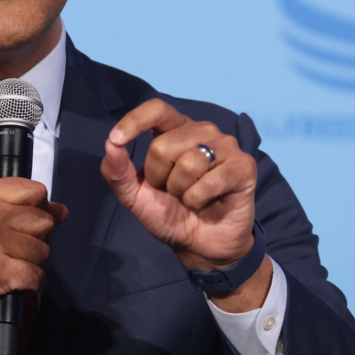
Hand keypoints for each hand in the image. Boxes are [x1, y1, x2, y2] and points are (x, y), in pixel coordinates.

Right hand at [0, 178, 67, 336]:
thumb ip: (17, 208)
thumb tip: (62, 211)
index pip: (35, 190)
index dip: (39, 209)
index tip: (28, 222)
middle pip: (44, 220)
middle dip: (39, 239)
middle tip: (19, 250)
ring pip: (43, 250)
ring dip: (35, 264)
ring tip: (15, 267)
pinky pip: (37, 275)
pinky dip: (32, 284)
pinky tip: (17, 283)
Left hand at [100, 98, 258, 272]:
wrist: (199, 245)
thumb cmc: (169, 214)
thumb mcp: (134, 196)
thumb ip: (118, 171)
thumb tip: (110, 144)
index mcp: (176, 130)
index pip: (157, 109)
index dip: (135, 120)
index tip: (116, 139)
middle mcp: (202, 131)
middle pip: (164, 144)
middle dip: (159, 178)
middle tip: (171, 191)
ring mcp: (226, 146)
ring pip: (189, 162)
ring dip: (181, 191)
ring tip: (190, 198)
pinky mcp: (243, 166)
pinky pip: (211, 180)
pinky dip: (199, 199)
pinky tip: (205, 202)